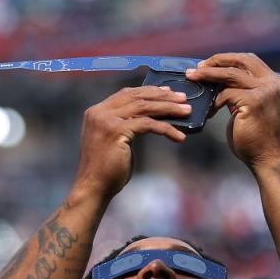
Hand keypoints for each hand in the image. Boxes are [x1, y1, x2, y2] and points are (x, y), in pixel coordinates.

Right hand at [74, 86, 190, 198]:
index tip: (167, 92)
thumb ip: (125, 126)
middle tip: (183, 99)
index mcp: (97, 112)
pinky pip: (148, 124)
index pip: (126, 93)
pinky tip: (178, 136)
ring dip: (168, 108)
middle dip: (162, 96)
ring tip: (186, 111)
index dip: (148, 91)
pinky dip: (166, 128)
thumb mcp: (115, 141)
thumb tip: (149, 119)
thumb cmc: (106, 170)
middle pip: (137, 97)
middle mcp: (99, 112)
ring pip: (144, 107)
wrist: (93, 187)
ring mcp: (106, 120)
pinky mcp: (116, 131)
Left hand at [185, 53, 279, 169]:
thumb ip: (242, 92)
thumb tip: (218, 83)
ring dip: (209, 75)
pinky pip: (227, 94)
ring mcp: (265, 91)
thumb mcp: (250, 107)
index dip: (227, 59)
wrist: (266, 158)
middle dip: (217, 61)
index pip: (249, 60)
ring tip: (193, 77)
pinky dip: (214, 100)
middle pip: (241, 60)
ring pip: (231, 74)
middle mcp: (273, 83)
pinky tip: (208, 110)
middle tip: (197, 68)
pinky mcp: (254, 101)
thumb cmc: (256, 137)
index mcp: (274, 82)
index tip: (209, 64)